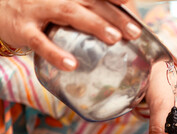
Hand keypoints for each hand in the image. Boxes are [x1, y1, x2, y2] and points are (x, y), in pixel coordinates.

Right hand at [0, 0, 140, 70]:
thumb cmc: (38, 8)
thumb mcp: (60, 4)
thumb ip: (83, 10)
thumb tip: (115, 26)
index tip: (131, 5)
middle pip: (89, 2)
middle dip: (114, 16)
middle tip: (135, 32)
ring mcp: (38, 9)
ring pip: (68, 13)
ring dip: (94, 25)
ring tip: (114, 38)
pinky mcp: (23, 28)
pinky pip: (39, 41)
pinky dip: (55, 53)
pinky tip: (72, 65)